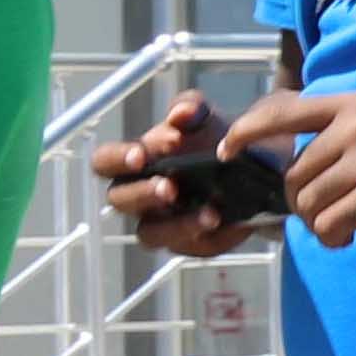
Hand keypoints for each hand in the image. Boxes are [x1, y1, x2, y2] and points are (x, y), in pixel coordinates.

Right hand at [93, 91, 252, 260]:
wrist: (250, 162)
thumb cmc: (210, 137)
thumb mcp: (204, 117)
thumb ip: (190, 109)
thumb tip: (181, 114)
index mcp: (132, 162)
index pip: (104, 162)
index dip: (116, 160)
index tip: (140, 155)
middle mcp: (137, 195)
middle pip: (119, 201)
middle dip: (143, 193)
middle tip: (170, 186)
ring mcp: (161, 223)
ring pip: (150, 234)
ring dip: (177, 224)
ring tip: (209, 213)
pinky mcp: (188, 243)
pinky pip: (191, 246)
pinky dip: (211, 235)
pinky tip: (228, 221)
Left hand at [225, 86, 355, 246]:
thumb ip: (341, 138)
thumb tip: (301, 176)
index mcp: (350, 105)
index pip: (282, 109)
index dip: (247, 131)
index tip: (227, 151)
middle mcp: (353, 126)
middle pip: (294, 175)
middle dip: (301, 204)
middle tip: (327, 215)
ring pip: (308, 203)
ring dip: (319, 224)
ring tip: (344, 226)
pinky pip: (330, 224)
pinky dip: (333, 238)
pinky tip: (350, 237)